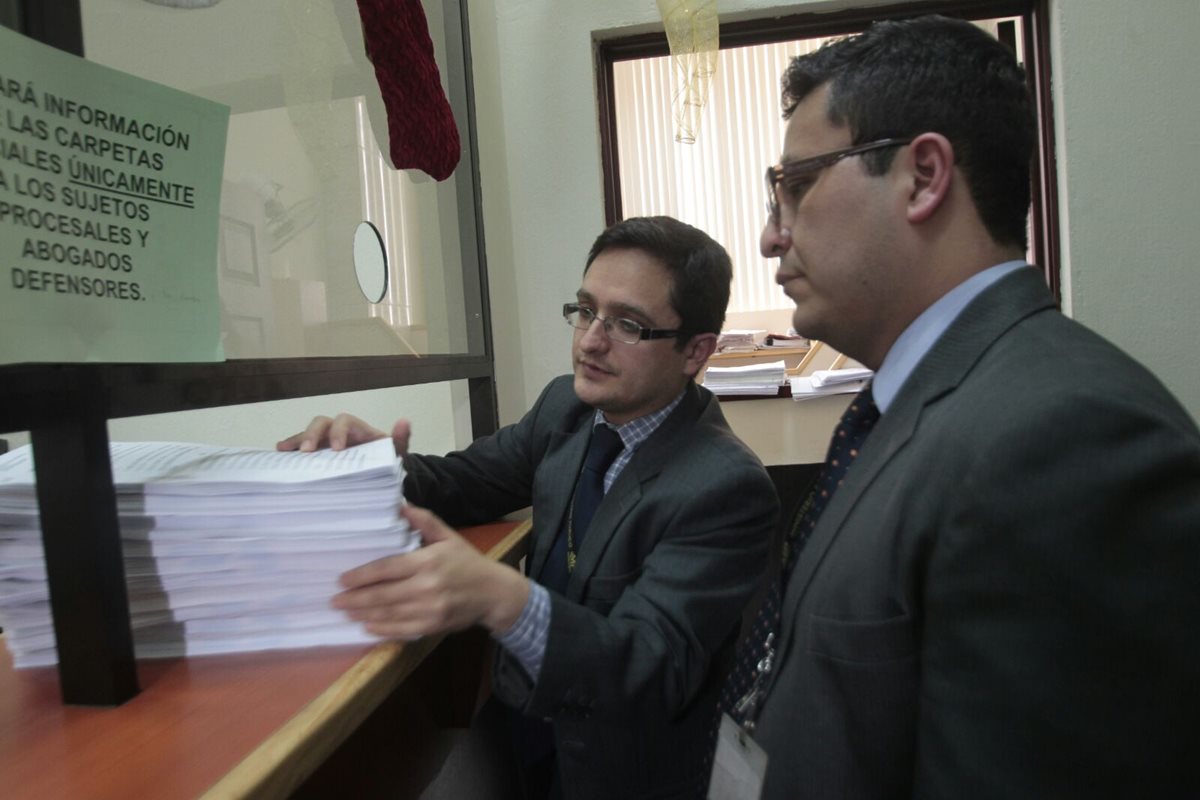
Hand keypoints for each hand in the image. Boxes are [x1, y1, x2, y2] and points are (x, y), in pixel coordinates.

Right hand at [276, 414, 411, 455]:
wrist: (382, 480)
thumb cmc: (388, 464)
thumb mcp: (397, 455)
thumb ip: (401, 440)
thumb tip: (404, 421)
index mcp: (358, 430)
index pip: (345, 421)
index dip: (338, 431)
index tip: (336, 449)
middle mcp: (339, 432)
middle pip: (321, 423)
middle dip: (312, 434)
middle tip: (306, 451)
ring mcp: (326, 443)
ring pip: (307, 434)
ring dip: (296, 440)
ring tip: (284, 450)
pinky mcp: (317, 456)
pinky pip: (301, 449)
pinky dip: (290, 449)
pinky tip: (279, 455)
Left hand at [332, 505, 528, 638]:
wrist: (494, 593)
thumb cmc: (468, 562)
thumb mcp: (449, 537)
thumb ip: (425, 521)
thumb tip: (400, 506)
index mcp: (428, 561)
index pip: (387, 569)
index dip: (362, 576)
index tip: (342, 580)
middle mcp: (427, 587)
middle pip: (383, 595)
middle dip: (356, 599)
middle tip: (334, 600)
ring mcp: (430, 609)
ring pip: (389, 614)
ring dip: (364, 614)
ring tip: (345, 612)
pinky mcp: (433, 626)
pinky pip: (402, 629)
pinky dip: (382, 630)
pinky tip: (367, 626)